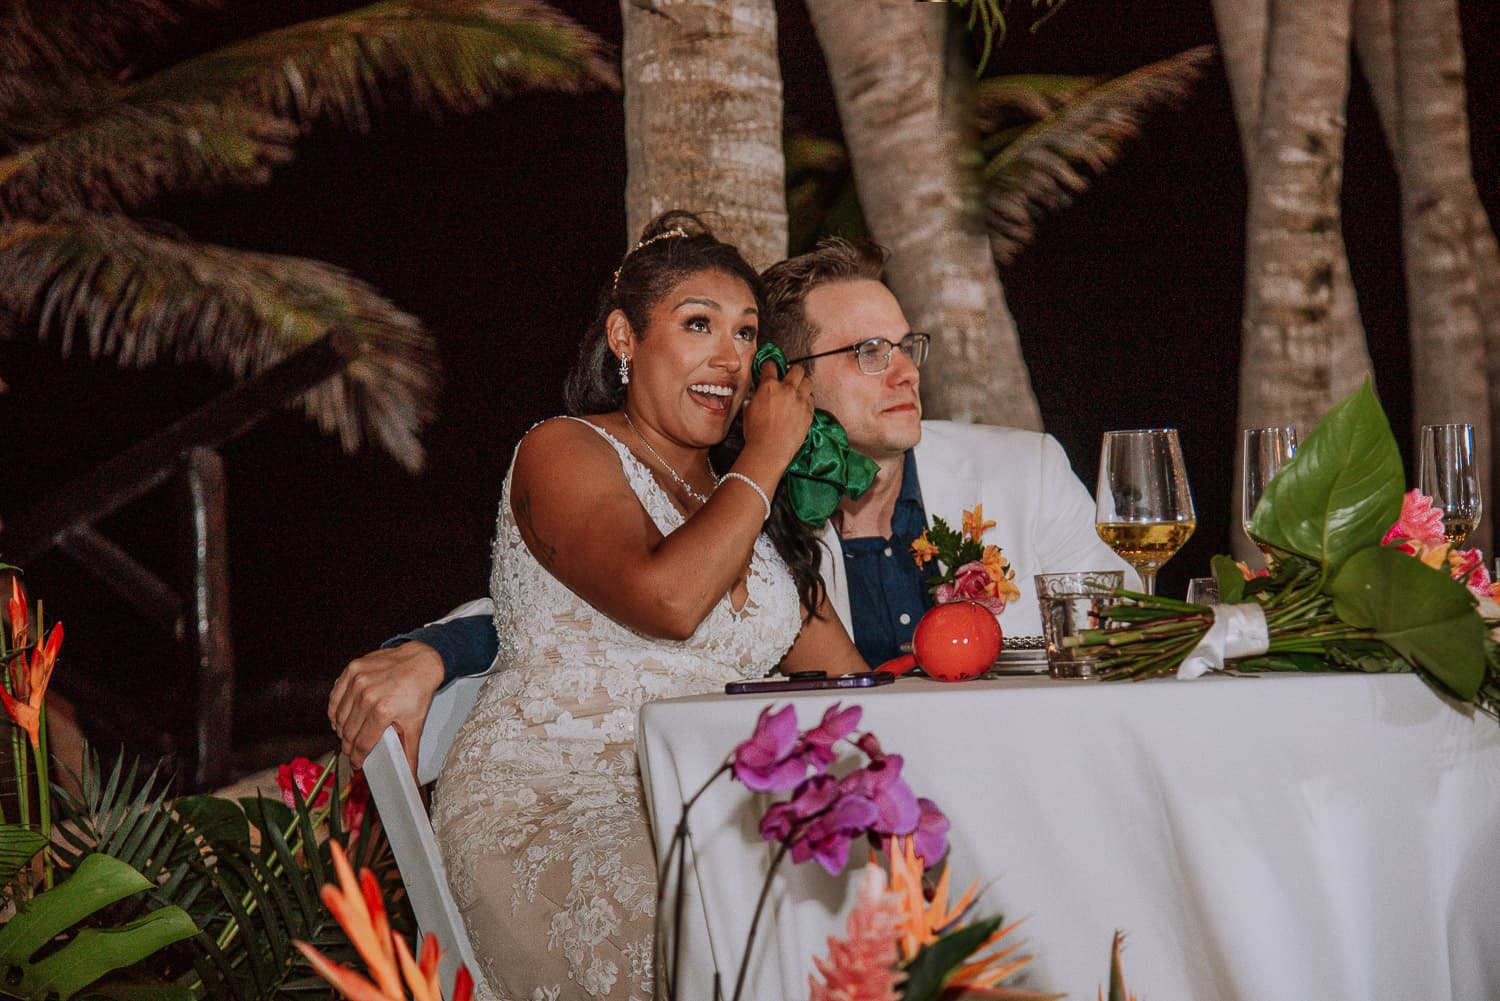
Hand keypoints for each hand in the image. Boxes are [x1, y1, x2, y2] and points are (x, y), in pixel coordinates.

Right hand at [328, 641, 444, 773]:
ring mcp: (357, 681)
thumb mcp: (415, 724)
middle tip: (353, 752)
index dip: (358, 758)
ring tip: (348, 736)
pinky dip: (334, 711)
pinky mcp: (352, 670)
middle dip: (349, 747)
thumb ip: (409, 752)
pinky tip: (339, 718)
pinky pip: (335, 697)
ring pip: (339, 717)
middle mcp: (367, 696)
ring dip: (342, 731)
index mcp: (382, 711)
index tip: (357, 764)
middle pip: (348, 733)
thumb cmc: (418, 691)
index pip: (362, 744)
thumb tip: (410, 777)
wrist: (420, 660)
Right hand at [741, 360, 814, 469]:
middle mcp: (787, 390)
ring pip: (808, 381)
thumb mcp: (748, 410)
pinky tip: (802, 403)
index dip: (769, 365)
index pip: (771, 366)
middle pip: (797, 369)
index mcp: (769, 386)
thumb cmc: (756, 433)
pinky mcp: (809, 412)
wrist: (770, 450)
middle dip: (792, 369)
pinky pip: (812, 399)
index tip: (770, 367)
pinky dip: (807, 398)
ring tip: (798, 388)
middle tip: (789, 374)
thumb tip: (758, 394)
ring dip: (803, 382)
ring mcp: (800, 400)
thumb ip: (756, 397)